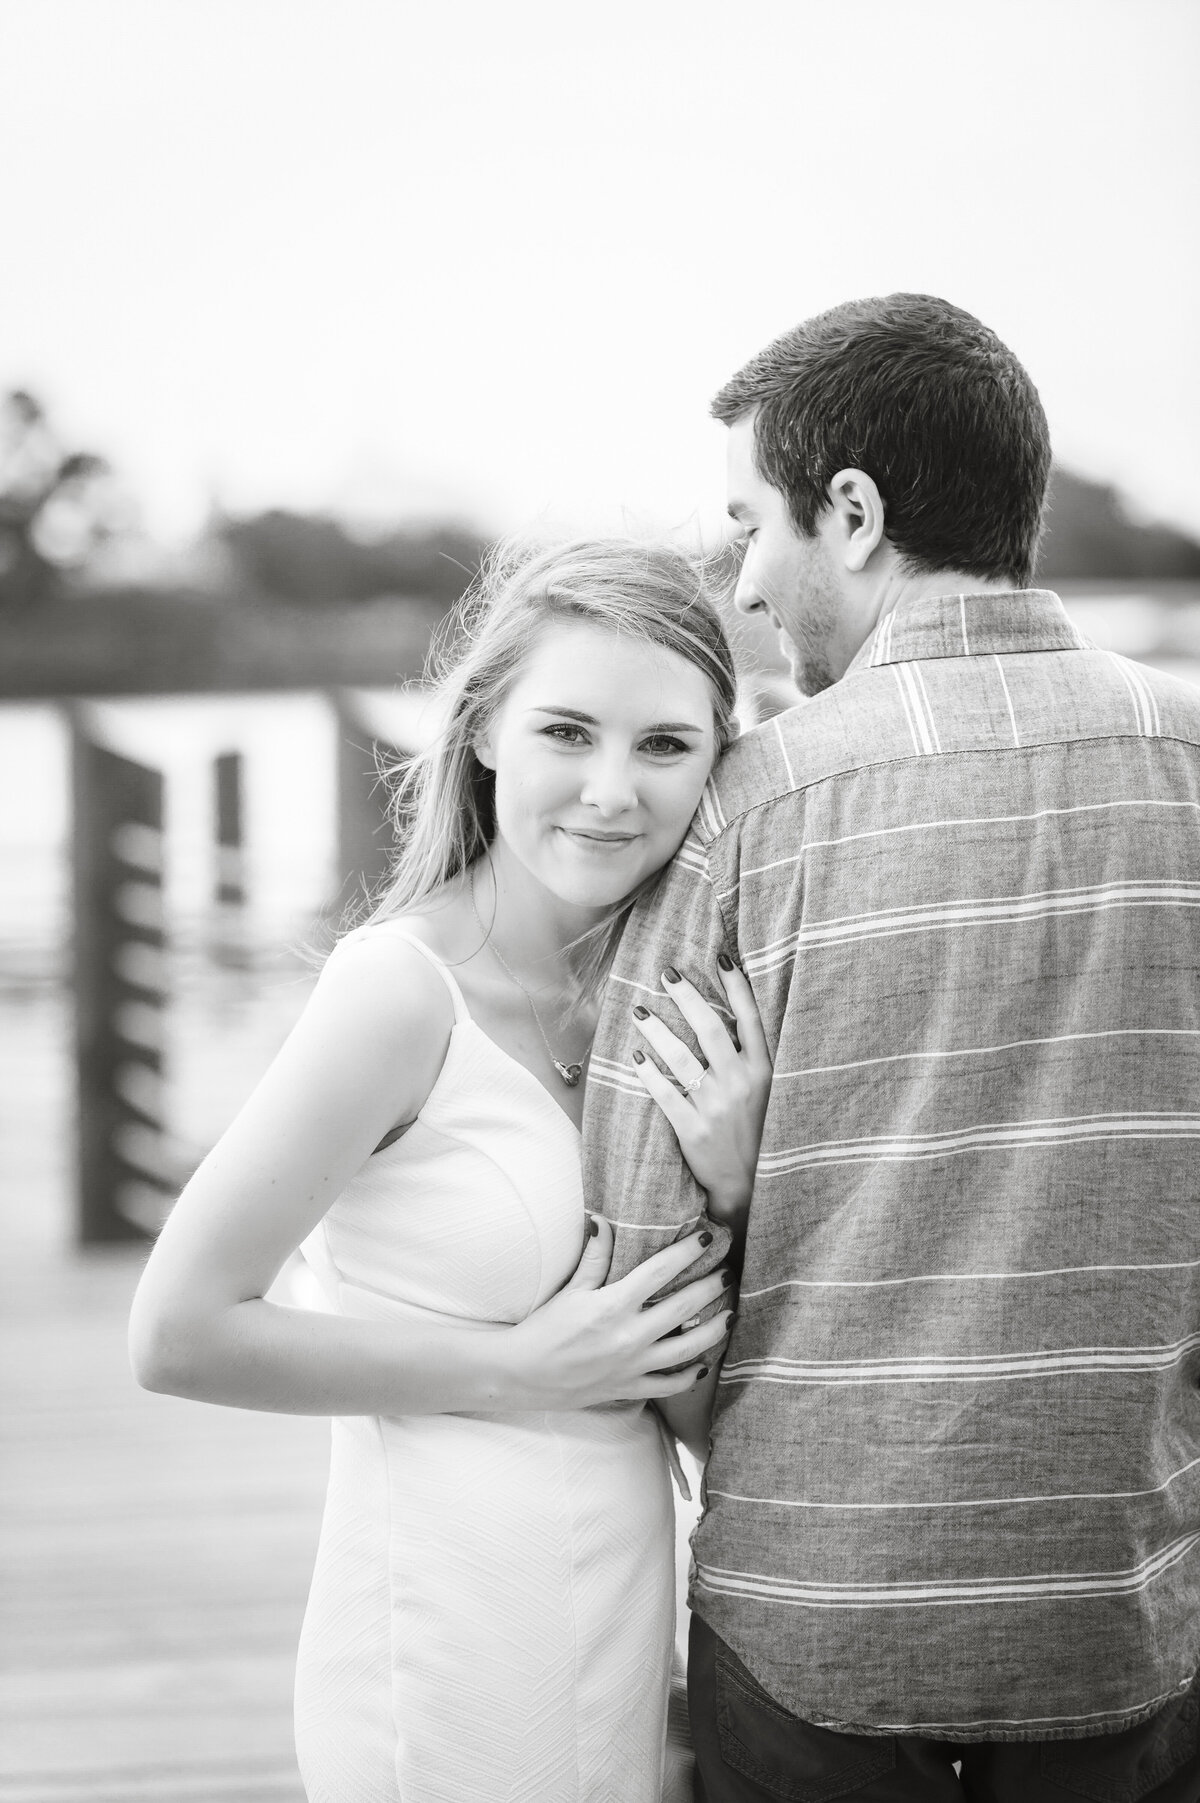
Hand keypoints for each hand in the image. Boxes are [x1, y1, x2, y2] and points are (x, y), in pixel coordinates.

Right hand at [503, 1218, 735, 1409]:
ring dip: (714, 1330)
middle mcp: (629, 1335)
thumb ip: (594, 1257)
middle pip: (683, 1307)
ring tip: (731, 1314)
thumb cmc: (544, 1329)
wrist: (523, 1375)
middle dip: (712, 1287)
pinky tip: (703, 1363)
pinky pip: (670, 1385)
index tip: (708, 1237)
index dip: (688, 1251)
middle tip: (730, 1272)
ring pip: (687, 1348)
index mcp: (613, 1305)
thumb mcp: (570, 1290)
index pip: (660, 1272)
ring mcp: (633, 1365)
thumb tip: (603, 1220)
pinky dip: (690, 1376)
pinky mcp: (630, 1388)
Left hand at [630, 956, 770, 1227]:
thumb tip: (732, 1017)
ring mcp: (717, 1106)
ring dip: (658, 1031)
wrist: (752, 1184)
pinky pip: (665, 1095)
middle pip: (711, 1028)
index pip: (751, 1019)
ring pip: (682, 1058)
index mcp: (764, 1071)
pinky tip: (635, 1058)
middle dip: (687, 997)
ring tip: (640, 1011)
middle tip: (666, 974)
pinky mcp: (694, 1129)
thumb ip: (753, 1058)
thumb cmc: (760, 1132)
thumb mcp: (768, 1092)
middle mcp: (741, 1083)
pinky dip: (648, 1074)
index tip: (721, 957)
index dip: (737, 986)